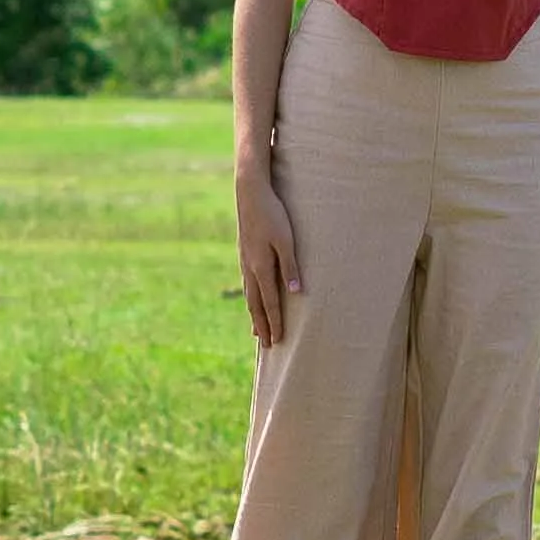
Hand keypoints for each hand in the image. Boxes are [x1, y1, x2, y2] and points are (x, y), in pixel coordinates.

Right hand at [236, 168, 302, 347]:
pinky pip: (247, 283)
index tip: (278, 341)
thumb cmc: (272, 214)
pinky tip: (252, 299)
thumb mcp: (286, 240)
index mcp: (261, 267)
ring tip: (256, 331)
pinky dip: (250, 298)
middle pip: (255, 304)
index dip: (274, 322)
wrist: (250, 193)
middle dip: (261, 326)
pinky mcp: (244, 253)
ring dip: (254, 315)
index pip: (269, 302)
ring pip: (249, 295)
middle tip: (266, 346)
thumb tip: (294, 293)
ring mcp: (245, 261)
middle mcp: (250, 268)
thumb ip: (290, 266)